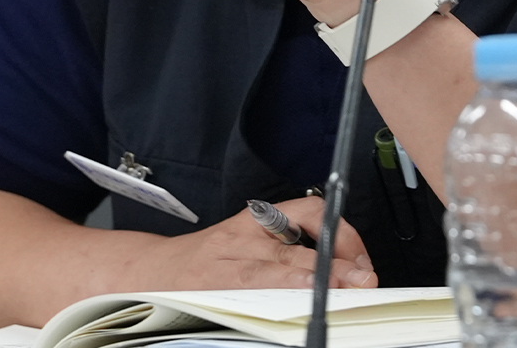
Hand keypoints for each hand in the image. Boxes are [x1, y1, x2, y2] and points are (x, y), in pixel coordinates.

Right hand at [145, 198, 377, 289]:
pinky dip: (276, 297)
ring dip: (312, 281)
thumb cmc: (208, 259)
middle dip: (337, 262)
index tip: (360, 260)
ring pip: (276, 267)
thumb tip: (345, 273)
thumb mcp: (248, 241)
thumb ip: (290, 250)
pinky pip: (251, 289)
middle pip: (298, 243)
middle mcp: (247, 234)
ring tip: (337, 291)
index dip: (341, 234)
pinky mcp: (216, 284)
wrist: (154, 269)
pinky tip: (294, 305)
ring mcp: (230, 260)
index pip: (310, 213)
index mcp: (260, 219)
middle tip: (362, 279)